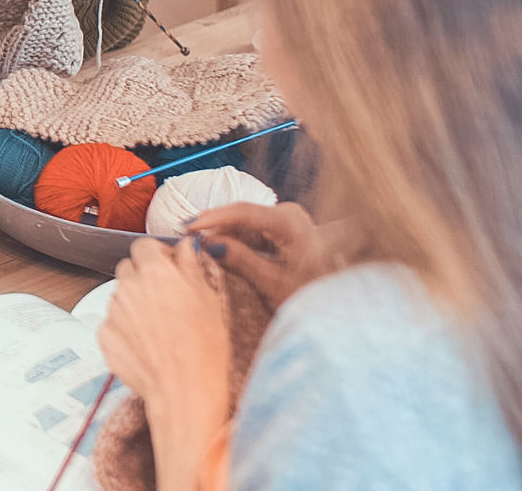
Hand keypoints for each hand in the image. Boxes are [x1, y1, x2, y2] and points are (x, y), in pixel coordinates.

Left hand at [99, 238, 231, 490]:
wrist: (185, 390)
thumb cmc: (204, 346)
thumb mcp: (208, 298)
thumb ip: (190, 264)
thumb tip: (184, 245)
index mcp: (154, 270)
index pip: (143, 246)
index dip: (157, 255)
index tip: (169, 267)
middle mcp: (127, 286)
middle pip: (128, 269)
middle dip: (143, 277)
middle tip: (166, 298)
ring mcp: (112, 312)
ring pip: (120, 297)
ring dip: (134, 304)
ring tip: (159, 328)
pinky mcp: (104, 337)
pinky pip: (112, 324)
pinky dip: (125, 329)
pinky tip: (147, 345)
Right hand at [191, 201, 338, 310]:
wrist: (335, 308)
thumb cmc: (309, 296)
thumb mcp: (270, 282)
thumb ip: (239, 260)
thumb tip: (207, 243)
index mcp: (290, 223)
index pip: (242, 212)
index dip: (211, 219)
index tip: (187, 228)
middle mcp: (289, 214)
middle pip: (240, 216)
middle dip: (214, 228)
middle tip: (185, 239)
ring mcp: (286, 221)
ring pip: (243, 225)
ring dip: (222, 236)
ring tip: (198, 247)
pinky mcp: (282, 231)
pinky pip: (251, 232)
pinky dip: (234, 242)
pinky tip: (217, 250)